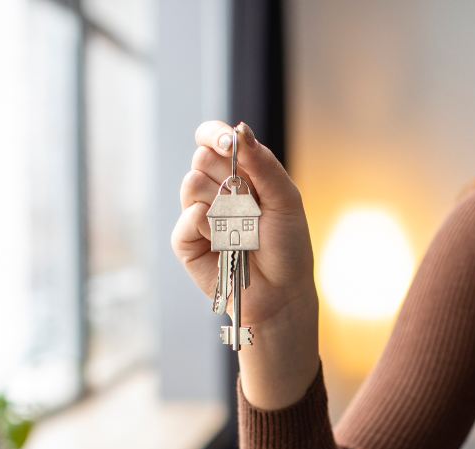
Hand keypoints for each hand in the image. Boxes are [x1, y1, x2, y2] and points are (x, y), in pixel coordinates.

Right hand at [171, 120, 316, 327]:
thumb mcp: (286, 199)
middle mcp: (216, 189)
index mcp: (240, 173)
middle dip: (225, 175)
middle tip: (250, 203)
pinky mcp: (186, 241)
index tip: (225, 141)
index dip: (214, 134)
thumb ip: (263, 163)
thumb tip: (240, 129)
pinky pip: (187, 219)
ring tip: (242, 228)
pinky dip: (207, 227)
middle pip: (201, 158)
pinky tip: (224, 243)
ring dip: (221, 204)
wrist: (281, 293)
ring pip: (191, 184)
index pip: (213, 139)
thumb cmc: (288, 246)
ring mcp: (199, 214)